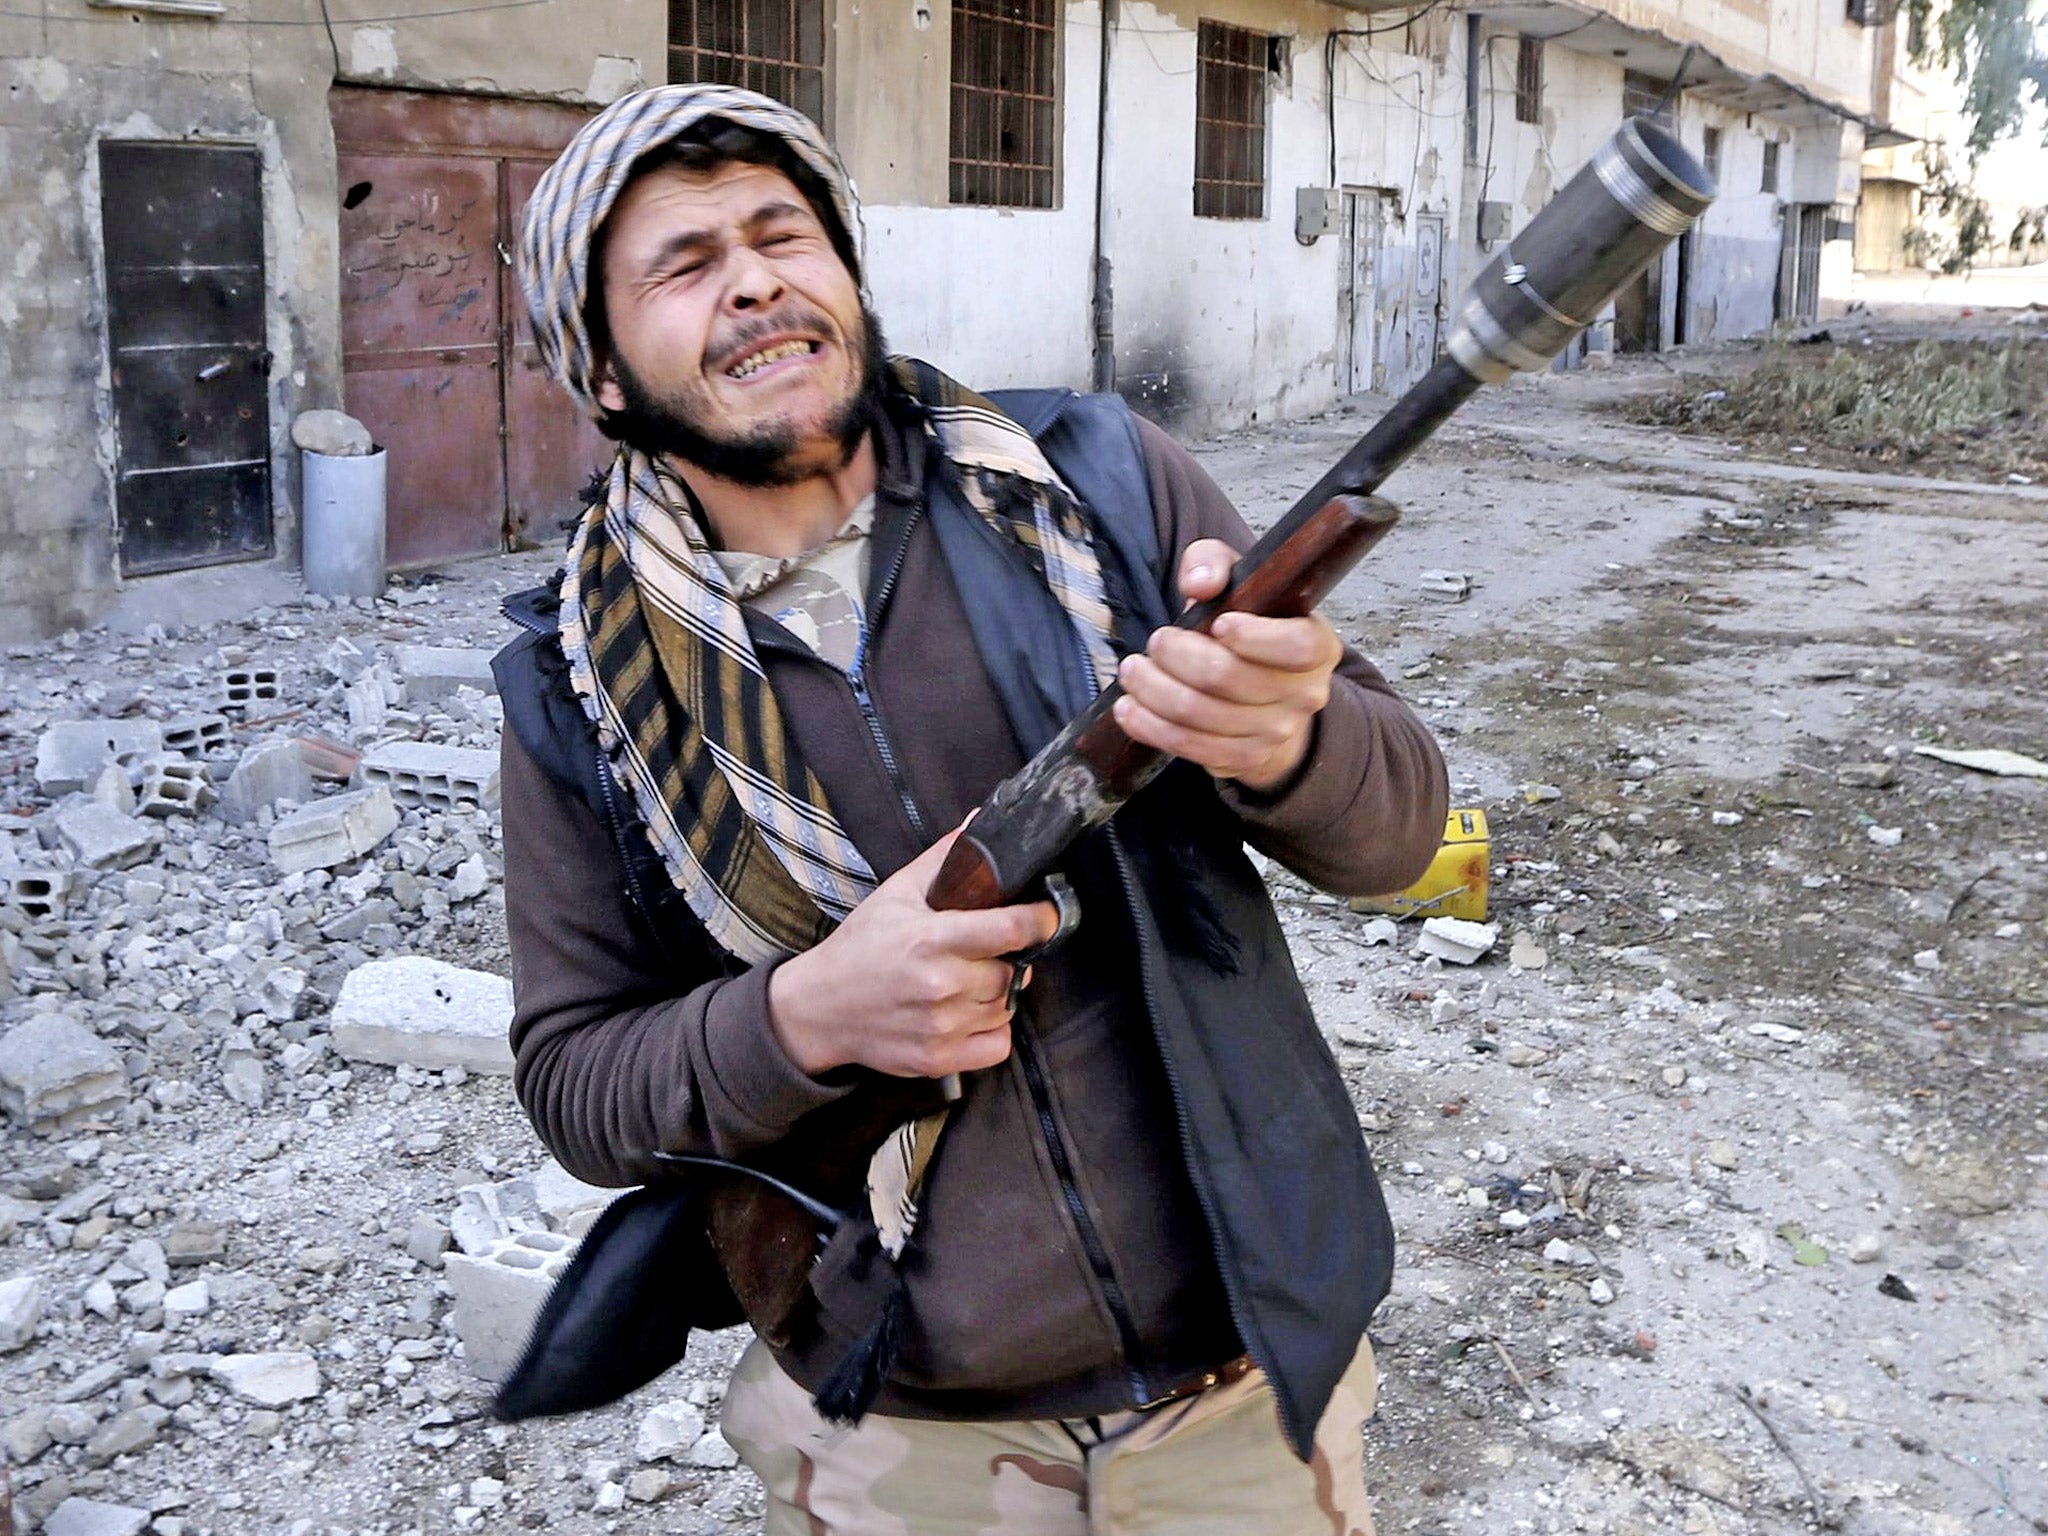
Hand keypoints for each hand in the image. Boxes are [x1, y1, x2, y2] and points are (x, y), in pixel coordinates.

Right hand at [767, 828, 1059, 1080]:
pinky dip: (993, 1030)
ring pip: (1008, 1007)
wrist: (820, 1008)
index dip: (1041, 920)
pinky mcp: (939, 1060)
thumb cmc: (861, 947)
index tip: (1046, 915)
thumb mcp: (897, 893)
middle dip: (1010, 959)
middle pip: (1014, 971)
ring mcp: (942, 1026)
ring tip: (971, 980)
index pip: (1013, 930)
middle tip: (989, 952)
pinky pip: (998, 1045)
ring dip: (1000, 993)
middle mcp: (942, 985)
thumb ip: (943, 859)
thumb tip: (977, 822)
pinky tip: (970, 1013)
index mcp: (933, 939)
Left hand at [1111, 538, 1342, 791]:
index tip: (1219, 624)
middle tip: (1155, 642)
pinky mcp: (1246, 759)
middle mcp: (1305, 694)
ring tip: (1132, 672)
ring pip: (1203, 716)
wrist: (1267, 695)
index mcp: (1317, 646)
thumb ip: (1215, 564)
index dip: (1256, 637)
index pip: (1298, 646)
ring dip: (1155, 692)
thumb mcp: (1238, 582)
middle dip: (1179, 657)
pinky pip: (1192, 748)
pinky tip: (1129, 709)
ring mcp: (1277, 732)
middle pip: (1231, 680)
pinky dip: (1152, 728)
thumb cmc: (1248, 627)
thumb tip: (1199, 583)